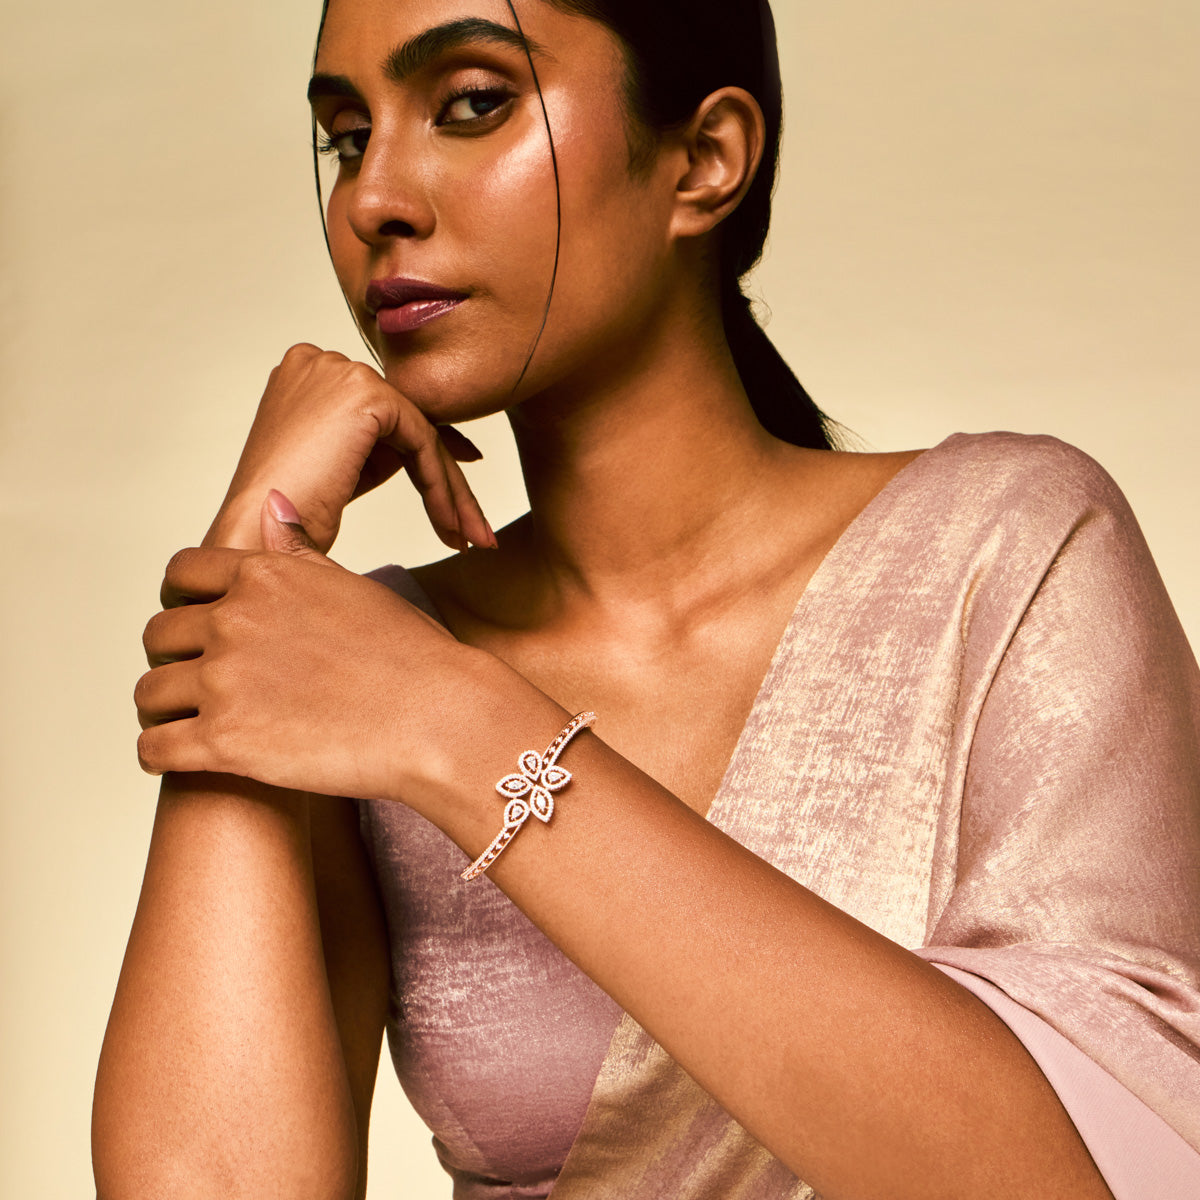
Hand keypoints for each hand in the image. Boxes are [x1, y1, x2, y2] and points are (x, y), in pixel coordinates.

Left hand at [136, 492, 501, 802]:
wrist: (440, 720)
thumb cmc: (412, 657)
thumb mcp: (353, 586)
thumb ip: (298, 552)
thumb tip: (270, 504)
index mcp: (265, 576)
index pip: (182, 573)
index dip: (184, 601)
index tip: (199, 627)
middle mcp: (235, 619)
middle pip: (159, 633)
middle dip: (173, 657)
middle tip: (198, 682)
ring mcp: (225, 680)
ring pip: (148, 693)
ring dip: (163, 709)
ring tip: (188, 723)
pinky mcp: (223, 743)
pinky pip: (153, 749)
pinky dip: (159, 755)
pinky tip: (182, 758)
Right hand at [204, 343, 495, 552]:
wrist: (260, 534)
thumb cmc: (290, 513)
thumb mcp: (340, 465)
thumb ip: (377, 443)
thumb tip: (430, 444)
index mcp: (306, 370)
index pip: (385, 408)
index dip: (426, 450)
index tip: (456, 493)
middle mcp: (321, 360)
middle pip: (406, 419)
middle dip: (444, 476)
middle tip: (474, 528)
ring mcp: (341, 371)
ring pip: (419, 432)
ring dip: (449, 490)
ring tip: (469, 537)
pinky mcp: (363, 394)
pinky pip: (421, 441)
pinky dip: (439, 486)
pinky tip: (451, 523)